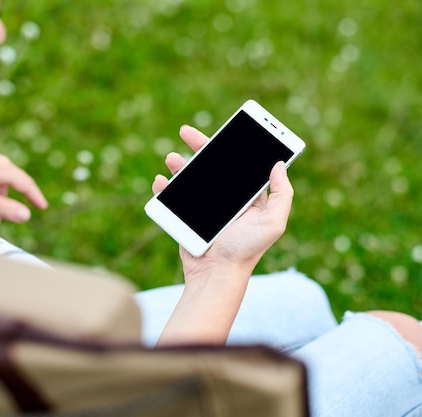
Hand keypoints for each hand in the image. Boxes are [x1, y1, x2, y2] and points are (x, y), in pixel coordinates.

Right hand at [152, 125, 293, 282]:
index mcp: (248, 197)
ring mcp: (204, 207)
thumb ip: (281, 194)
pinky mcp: (187, 216)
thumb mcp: (273, 223)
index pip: (240, 165)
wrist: (216, 274)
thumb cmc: (246, 251)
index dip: (233, 146)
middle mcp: (226, 198)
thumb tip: (279, 165)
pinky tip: (162, 181)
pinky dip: (165, 187)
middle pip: (211, 165)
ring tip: (171, 158)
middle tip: (186, 132)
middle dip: (198, 146)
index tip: (227, 130)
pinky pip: (173, 197)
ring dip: (179, 164)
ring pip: (189, 177)